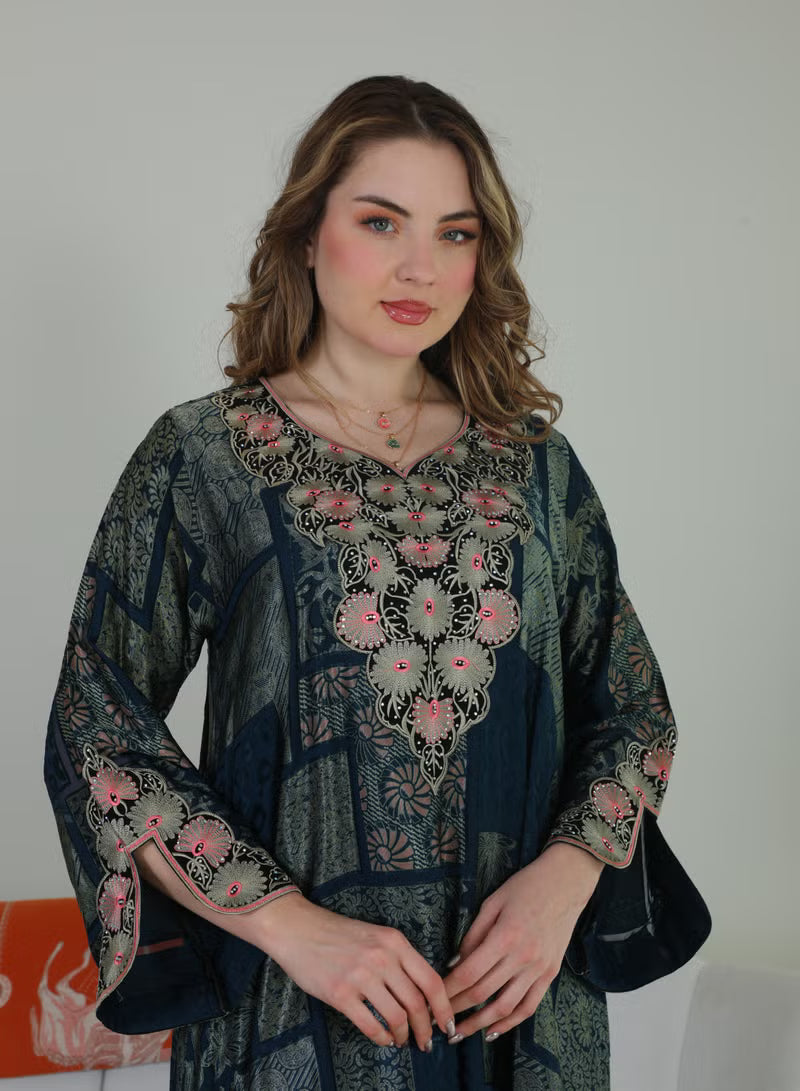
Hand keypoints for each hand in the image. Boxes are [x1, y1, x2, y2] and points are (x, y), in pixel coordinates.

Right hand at [259, 892, 455, 1052]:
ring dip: (404, 1036)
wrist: (298, 929)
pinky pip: (371, 1026)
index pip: (431, 980)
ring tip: (402, 1041)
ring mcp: (361, 976)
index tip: (448, 1023)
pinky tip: (383, 1040)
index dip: (444, 1007)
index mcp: (395, 942)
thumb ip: (398, 959)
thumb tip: (422, 993)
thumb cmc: (338, 934)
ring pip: (397, 1017)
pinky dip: (382, 1039)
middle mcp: (382, 958)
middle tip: (426, 1042)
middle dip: (426, 1029)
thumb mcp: (376, 936)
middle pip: (417, 1004)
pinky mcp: (340, 994)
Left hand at [441, 843, 603, 1041]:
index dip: (448, 989)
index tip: (432, 998)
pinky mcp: (550, 974)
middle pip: (483, 992)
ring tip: (460, 1034)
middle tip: (439, 1019)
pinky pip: (528, 1006)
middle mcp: (522, 957)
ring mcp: (539, 969)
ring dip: (480, 1024)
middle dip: (457, 1008)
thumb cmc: (525, 887)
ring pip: (505, 1007)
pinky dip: (510, 1023)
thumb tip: (455, 964)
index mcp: (504, 936)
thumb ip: (473, 935)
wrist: (566, 884)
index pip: (469, 973)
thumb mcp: (492, 903)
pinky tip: (493, 1031)